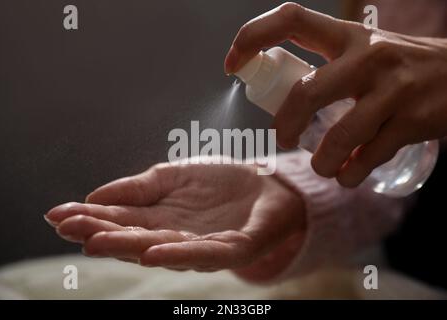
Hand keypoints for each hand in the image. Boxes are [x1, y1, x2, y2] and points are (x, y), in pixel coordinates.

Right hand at [45, 158, 304, 276]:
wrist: (267, 182)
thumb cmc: (220, 181)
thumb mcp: (172, 176)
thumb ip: (138, 188)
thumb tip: (94, 195)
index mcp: (159, 219)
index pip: (119, 219)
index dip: (89, 217)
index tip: (56, 213)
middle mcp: (175, 237)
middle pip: (133, 238)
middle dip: (100, 233)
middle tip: (67, 228)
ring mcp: (203, 246)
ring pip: (162, 249)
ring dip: (129, 247)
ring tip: (96, 243)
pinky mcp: (234, 248)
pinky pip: (205, 254)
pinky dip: (178, 253)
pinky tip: (153, 252)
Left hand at [224, 2, 446, 187]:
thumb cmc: (400, 66)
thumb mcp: (365, 52)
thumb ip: (328, 69)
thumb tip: (281, 101)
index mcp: (348, 36)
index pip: (291, 20)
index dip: (253, 37)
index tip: (232, 64)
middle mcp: (369, 56)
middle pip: (306, 94)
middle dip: (285, 125)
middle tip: (282, 140)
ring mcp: (392, 90)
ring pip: (339, 137)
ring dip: (322, 162)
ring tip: (323, 166)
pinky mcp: (412, 121)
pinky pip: (367, 158)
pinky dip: (350, 174)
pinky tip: (349, 173)